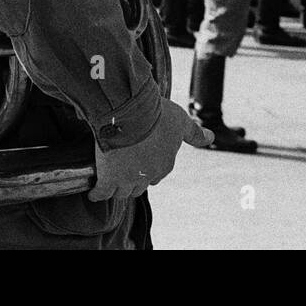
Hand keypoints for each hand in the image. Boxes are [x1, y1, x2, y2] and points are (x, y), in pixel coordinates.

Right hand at [88, 98, 212, 201]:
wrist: (132, 111)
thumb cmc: (158, 113)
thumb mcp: (181, 121)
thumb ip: (194, 133)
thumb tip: (211, 138)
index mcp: (166, 164)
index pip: (157, 175)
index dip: (149, 170)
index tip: (142, 165)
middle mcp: (149, 175)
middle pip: (139, 187)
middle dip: (133, 182)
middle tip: (124, 176)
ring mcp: (128, 178)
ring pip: (122, 192)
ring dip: (117, 190)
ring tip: (109, 187)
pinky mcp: (109, 177)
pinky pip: (102, 192)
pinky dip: (97, 194)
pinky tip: (94, 194)